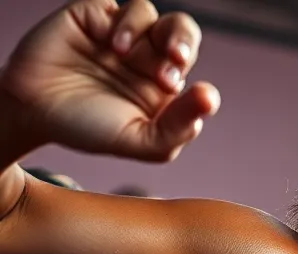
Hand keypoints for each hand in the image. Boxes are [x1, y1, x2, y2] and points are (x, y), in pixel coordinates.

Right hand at [0, 0, 218, 161]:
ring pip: (151, 14)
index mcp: (164, 86)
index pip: (191, 68)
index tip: (182, 93)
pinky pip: (116, 5)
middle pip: (182, 31)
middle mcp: (146, 57)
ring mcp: (120, 34)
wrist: (32, 112)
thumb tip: (209, 98)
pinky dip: (122, 22)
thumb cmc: (88, 129)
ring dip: (146, 32)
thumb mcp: (138, 141)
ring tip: (124, 55)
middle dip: (183, 41)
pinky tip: (112, 46)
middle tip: (174, 62)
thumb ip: (177, 127)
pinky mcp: (92, 16)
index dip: (194, 81)